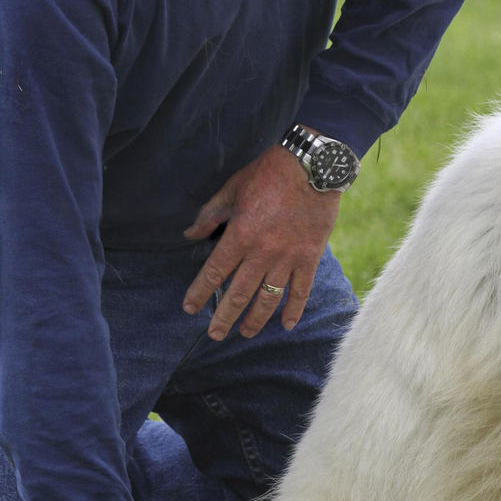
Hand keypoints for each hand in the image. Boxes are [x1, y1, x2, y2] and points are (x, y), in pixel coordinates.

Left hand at [182, 145, 340, 339]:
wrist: (311, 166)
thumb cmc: (268, 173)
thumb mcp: (232, 188)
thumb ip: (210, 214)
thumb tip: (190, 235)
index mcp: (240, 234)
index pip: (214, 272)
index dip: (199, 292)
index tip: (189, 308)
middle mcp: (262, 252)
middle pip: (239, 294)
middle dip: (224, 317)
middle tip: (214, 334)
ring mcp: (287, 258)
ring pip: (268, 299)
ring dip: (255, 320)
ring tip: (245, 333)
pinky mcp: (309, 258)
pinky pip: (301, 291)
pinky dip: (294, 310)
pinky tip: (287, 325)